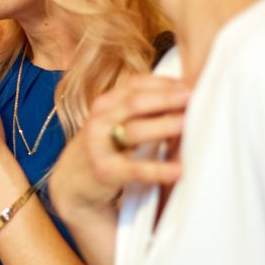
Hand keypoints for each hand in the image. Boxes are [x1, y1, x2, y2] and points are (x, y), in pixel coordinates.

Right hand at [57, 74, 188, 214]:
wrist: (71, 181)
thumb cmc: (103, 148)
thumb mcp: (113, 122)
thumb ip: (138, 109)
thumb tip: (183, 97)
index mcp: (105, 104)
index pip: (134, 84)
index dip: (163, 82)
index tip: (189, 85)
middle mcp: (99, 120)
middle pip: (135, 102)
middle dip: (166, 98)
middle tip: (193, 98)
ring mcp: (99, 145)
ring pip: (134, 130)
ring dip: (164, 126)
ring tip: (188, 125)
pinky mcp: (105, 170)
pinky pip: (135, 168)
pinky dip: (158, 169)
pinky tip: (178, 171)